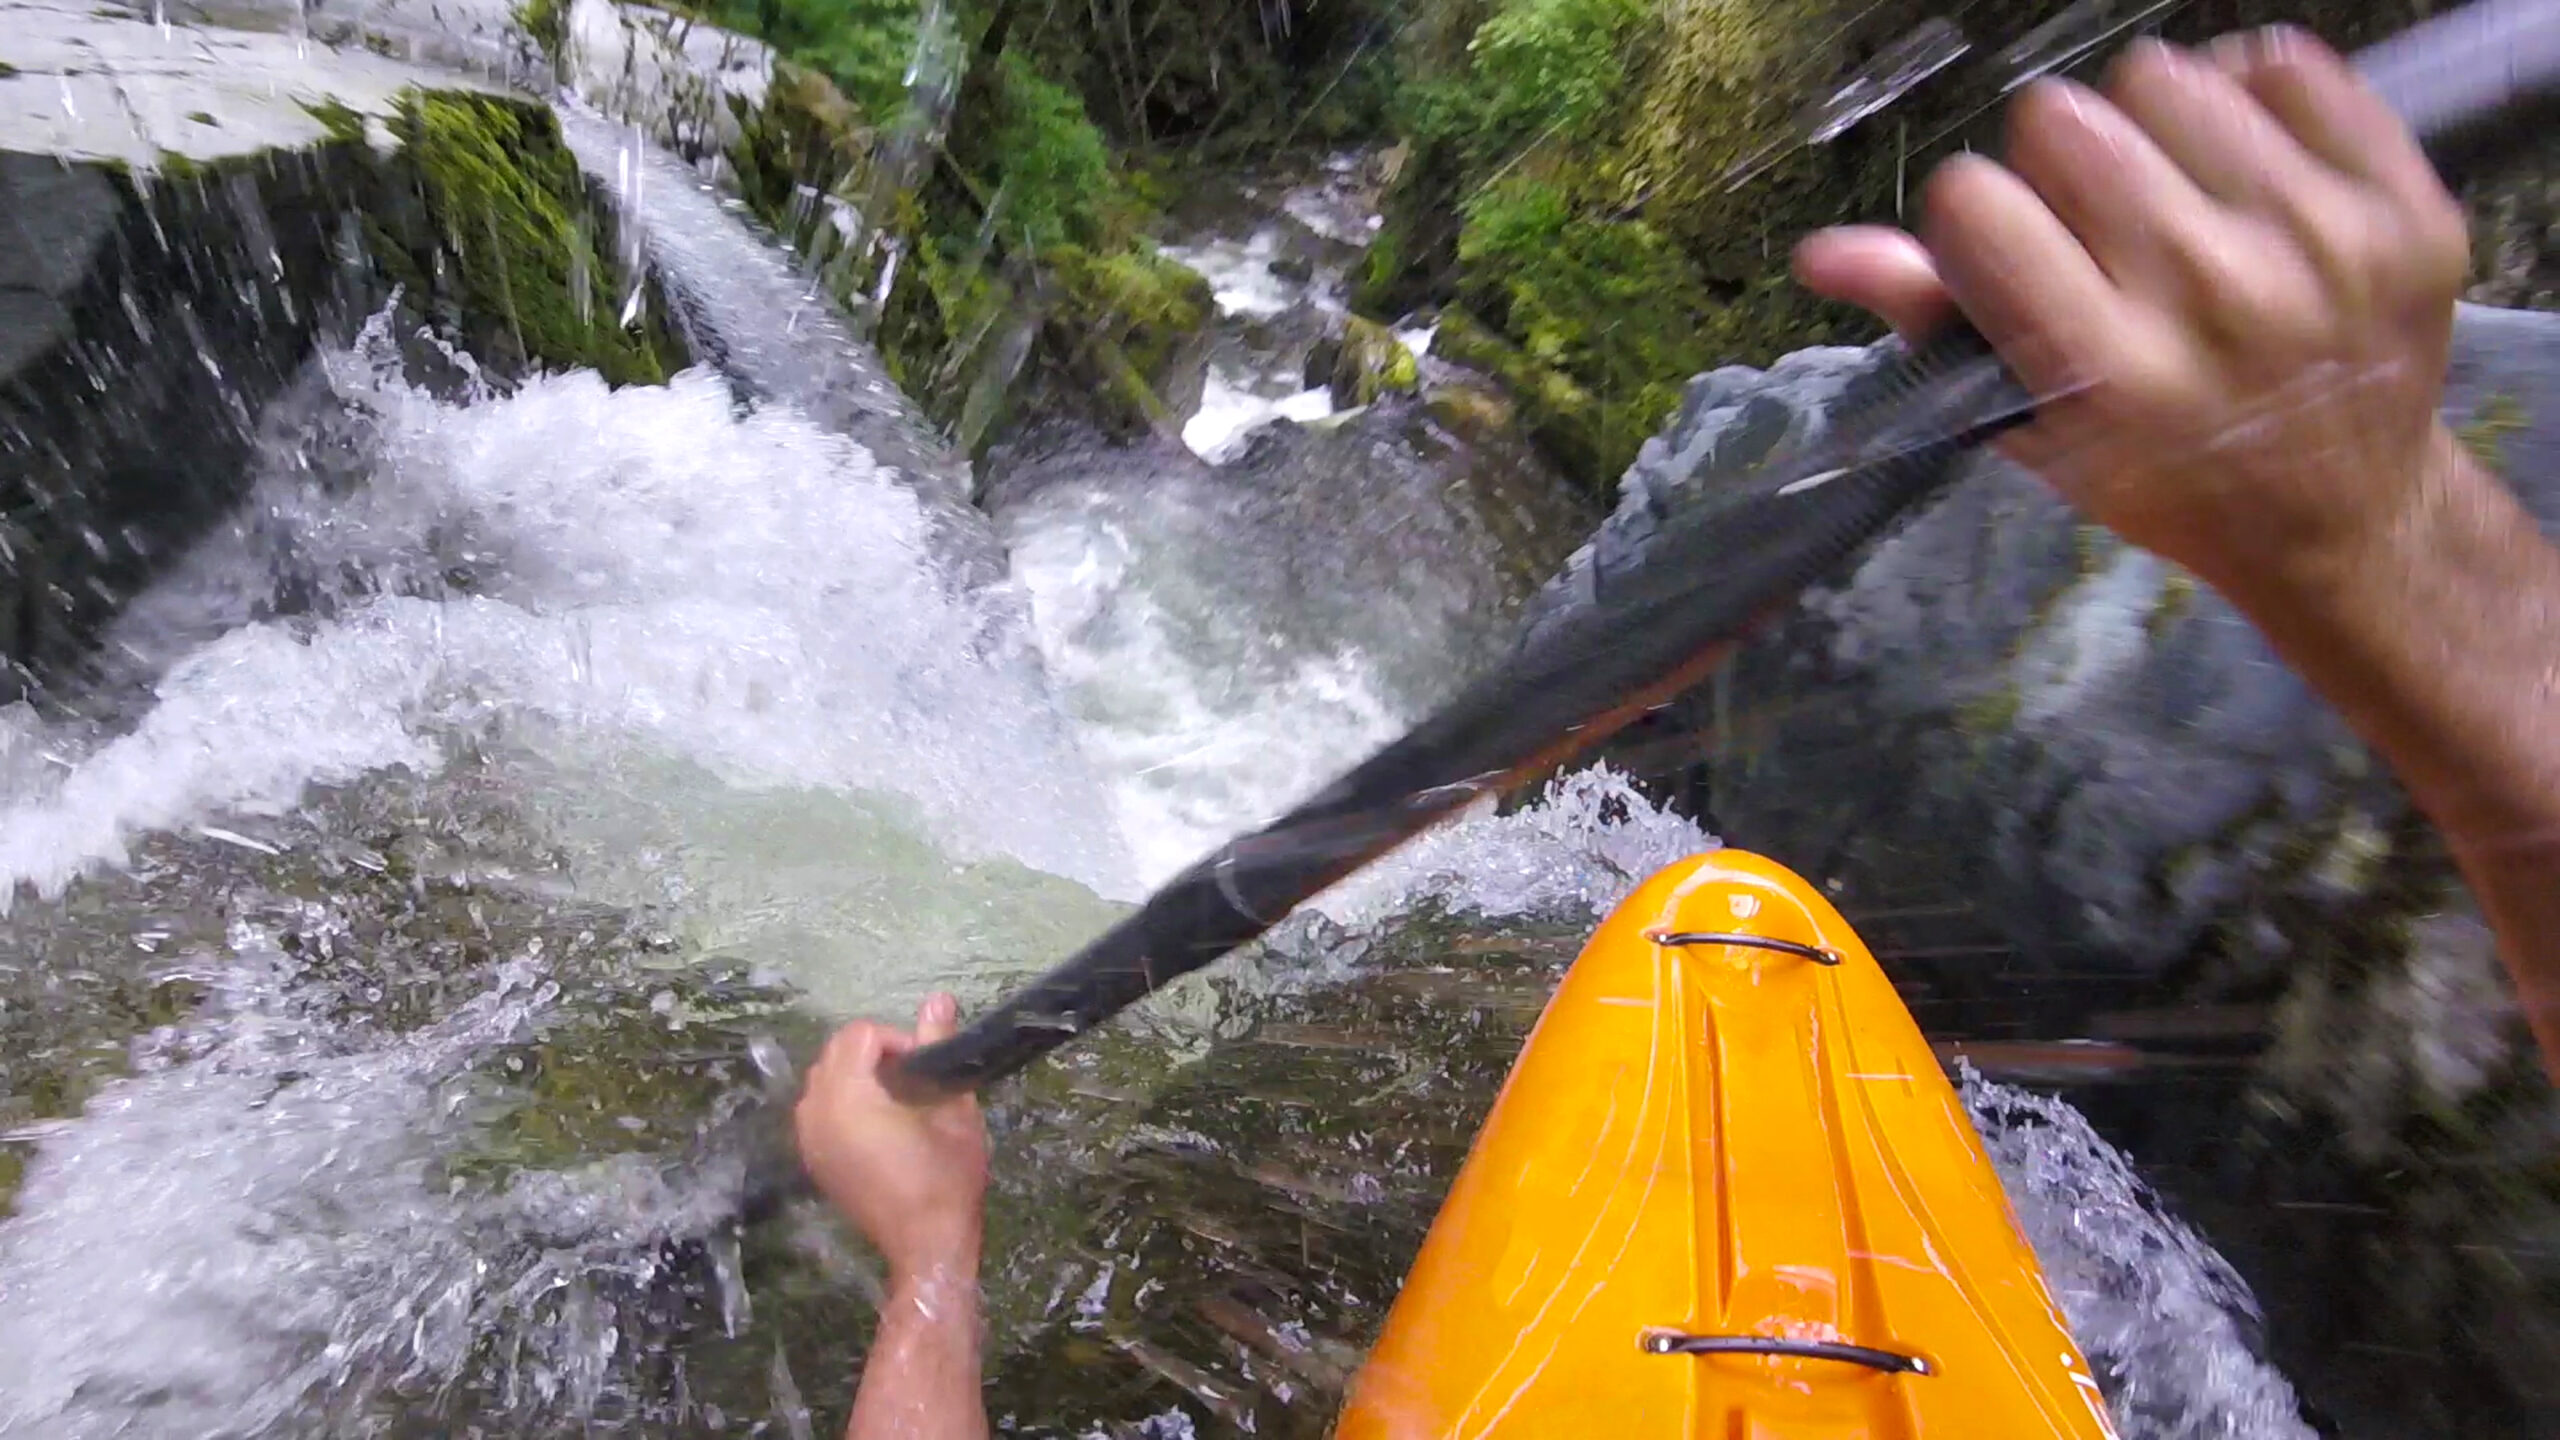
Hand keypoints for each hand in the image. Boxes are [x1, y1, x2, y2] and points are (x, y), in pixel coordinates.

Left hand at [793, 993, 989, 1282]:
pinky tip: (878, 1124)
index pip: (858, 1035)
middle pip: (835, 1053)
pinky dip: (843, 1102)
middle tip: (914, 1078)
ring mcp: (809, 1140)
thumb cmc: (947, 1178)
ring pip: (823, 1081)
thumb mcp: (953, 1109)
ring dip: (856, 1076)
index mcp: (849, 1098)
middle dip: (873, 1053)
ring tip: (897, 1099)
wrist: (925, 1245)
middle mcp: (817, 1113)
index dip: (896, 1039)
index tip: (925, 1064)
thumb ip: (938, 1047)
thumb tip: (938, 998)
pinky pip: (818, 1110)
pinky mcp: (814, 1160)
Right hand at [1794, 27, 2473, 598]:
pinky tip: (2244, 170)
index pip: (1977, 201)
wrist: (2338, 517)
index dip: (1976, 216)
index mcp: (2105, 366)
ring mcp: (2320, 245)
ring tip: (2172, 191)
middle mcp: (2210, 299)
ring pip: (2167, 77)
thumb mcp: (2034, 426)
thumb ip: (1935, 325)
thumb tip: (1821, 253)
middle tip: (2094, 223)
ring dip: (2149, 126)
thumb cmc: (2160, 472)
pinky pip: (2288, 67)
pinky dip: (2251, 103)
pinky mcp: (2399, 206)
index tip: (2009, 250)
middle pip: (2062, 119)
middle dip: (2057, 165)